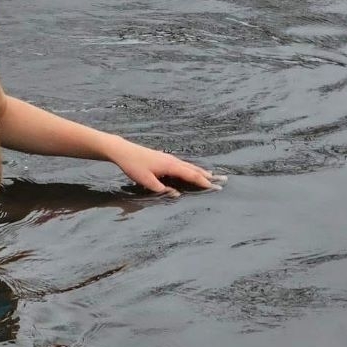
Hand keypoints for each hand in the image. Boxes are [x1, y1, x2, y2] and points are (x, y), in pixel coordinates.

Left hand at [107, 139, 221, 196]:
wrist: (123, 151)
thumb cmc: (134, 166)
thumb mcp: (146, 181)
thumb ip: (162, 189)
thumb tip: (177, 195)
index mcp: (171, 166)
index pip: (192, 175)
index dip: (204, 182)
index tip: (216, 187)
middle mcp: (173, 160)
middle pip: (194, 169)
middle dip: (208, 175)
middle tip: (223, 180)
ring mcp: (169, 158)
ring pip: (189, 165)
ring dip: (201, 171)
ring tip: (212, 175)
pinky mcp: (164, 158)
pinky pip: (182, 164)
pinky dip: (191, 168)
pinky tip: (191, 170)